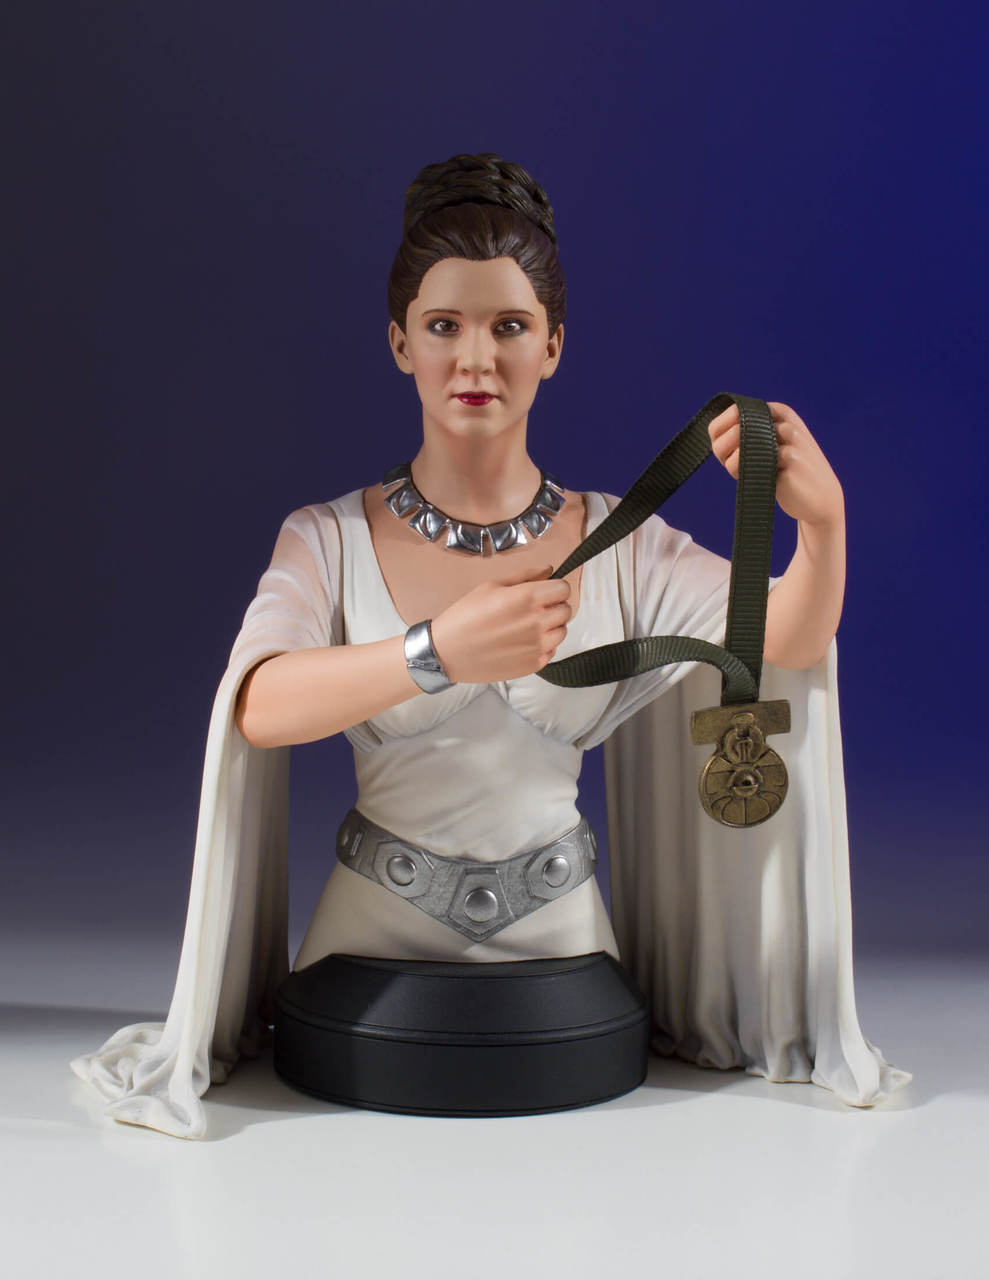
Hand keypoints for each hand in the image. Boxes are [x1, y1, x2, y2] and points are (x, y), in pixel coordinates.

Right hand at [430, 564, 572, 683]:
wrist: (448, 652)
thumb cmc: (465, 618)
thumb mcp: (491, 586)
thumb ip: (525, 576)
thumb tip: (549, 569)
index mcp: (527, 598)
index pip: (564, 588)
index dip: (555, 588)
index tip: (545, 591)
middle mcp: (537, 622)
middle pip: (566, 610)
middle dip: (554, 606)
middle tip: (533, 610)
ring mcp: (537, 646)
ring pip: (562, 631)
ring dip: (551, 627)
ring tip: (527, 627)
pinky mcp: (534, 664)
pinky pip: (552, 650)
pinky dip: (542, 645)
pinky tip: (522, 642)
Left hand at [708, 400, 843, 526]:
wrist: (821, 497)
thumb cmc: (785, 471)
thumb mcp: (766, 445)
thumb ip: (742, 434)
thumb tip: (713, 432)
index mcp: (778, 411)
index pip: (731, 413)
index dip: (719, 435)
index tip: (727, 451)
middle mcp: (784, 421)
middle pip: (732, 429)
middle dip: (723, 451)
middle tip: (733, 465)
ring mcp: (789, 440)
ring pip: (738, 448)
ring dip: (732, 465)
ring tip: (745, 473)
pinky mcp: (790, 461)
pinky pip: (751, 466)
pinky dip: (744, 477)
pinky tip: (757, 481)